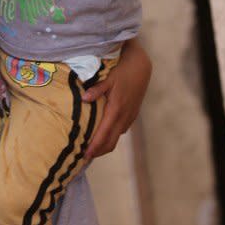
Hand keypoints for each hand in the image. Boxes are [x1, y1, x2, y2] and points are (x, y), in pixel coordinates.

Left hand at [82, 41, 151, 158]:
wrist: (141, 67)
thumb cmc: (122, 70)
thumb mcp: (108, 78)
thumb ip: (97, 89)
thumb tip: (84, 99)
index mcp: (117, 109)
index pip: (104, 134)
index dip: (95, 147)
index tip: (84, 155)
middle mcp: (124, 116)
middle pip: (111, 142)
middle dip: (98, 151)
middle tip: (83, 157)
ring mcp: (129, 116)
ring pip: (116, 138)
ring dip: (104, 145)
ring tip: (90, 148)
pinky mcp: (132, 115)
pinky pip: (121, 131)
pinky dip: (111, 137)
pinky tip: (102, 135)